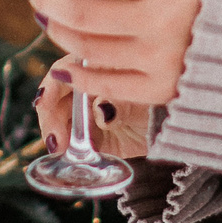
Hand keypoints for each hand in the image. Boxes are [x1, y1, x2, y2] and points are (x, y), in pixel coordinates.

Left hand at [27, 0, 203, 118]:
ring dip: (57, 29)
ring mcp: (161, 59)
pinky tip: (63, 61)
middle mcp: (165, 22)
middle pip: (85, 12)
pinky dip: (76, 72)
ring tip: (47, 15)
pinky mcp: (159, 89)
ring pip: (87, 48)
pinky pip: (103, 83)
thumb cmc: (207, 3)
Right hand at [33, 73, 155, 159]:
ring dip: (56, 133)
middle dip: (50, 116)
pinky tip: (68, 155)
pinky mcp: (93, 138)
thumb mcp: (146, 102)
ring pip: (61, 120)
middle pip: (57, 97)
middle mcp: (90, 87)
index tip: (43, 102)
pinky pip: (74, 143)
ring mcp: (89, 113)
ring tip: (59, 148)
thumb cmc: (164, 104)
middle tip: (54, 138)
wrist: (178, 131)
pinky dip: (68, 149)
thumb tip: (101, 110)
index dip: (52, 84)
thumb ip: (123, 105)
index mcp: (101, 67)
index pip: (67, 70)